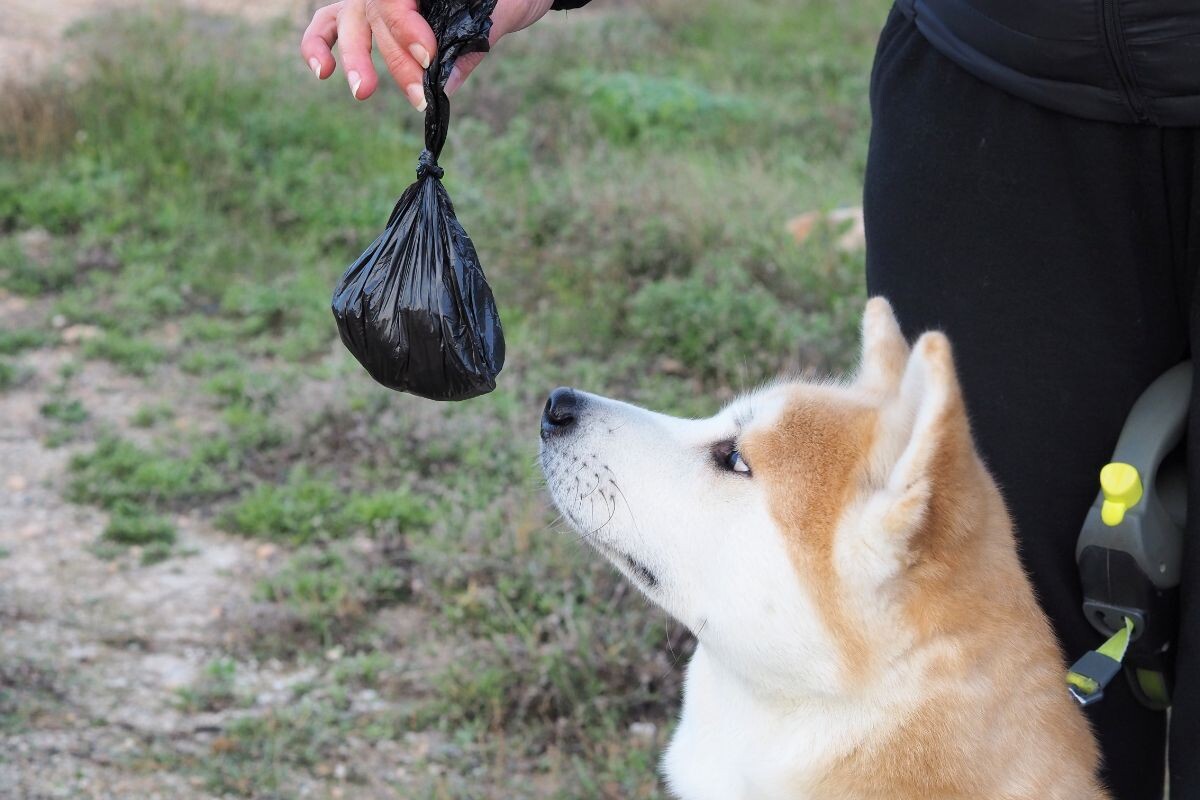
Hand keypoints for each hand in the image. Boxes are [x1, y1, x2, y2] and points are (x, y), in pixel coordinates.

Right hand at [301, 0, 556, 109]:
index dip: (407, 28)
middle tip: (417, 96)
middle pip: (378, 17)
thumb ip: (474, 40)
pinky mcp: (364, 12)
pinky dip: (318, 45)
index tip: (429, 56)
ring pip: (351, 22)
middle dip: (397, 61)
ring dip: (356, 59)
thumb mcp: (505, 7)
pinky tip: (323, 71)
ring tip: (363, 92)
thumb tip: (445, 82)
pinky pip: (329, 24)